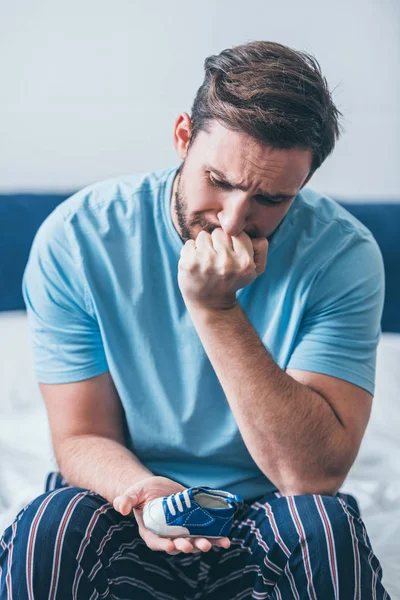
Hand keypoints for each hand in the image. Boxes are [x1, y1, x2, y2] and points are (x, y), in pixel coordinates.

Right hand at [113, 476, 231, 554]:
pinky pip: (207, 533)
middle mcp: (168, 535)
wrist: (156, 488)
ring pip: (194, 541)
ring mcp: (183, 530)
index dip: (163, 545)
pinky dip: (217, 538)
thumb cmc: (142, 493)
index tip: (169, 546)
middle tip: (190, 545)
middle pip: (177, 544)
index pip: (156, 542)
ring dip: (203, 544)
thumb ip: (126, 501)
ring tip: (210, 545)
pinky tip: (226, 540)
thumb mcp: (133, 494)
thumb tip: (121, 507)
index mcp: (151, 532)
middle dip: (185, 546)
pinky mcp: (195, 523)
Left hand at [178, 229, 267, 310]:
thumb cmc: (232, 282)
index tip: (229, 253)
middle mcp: (226, 262)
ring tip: (206, 261)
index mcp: (244, 262)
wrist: (211, 304)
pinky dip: (191, 251)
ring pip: (203, 236)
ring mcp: (206, 262)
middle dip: (217, 242)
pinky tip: (196, 264)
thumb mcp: (255, 271)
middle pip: (219, 232)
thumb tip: (257, 235)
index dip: (232, 241)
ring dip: (203, 246)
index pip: (237, 233)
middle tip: (217, 258)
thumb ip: (260, 249)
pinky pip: (189, 243)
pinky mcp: (189, 264)